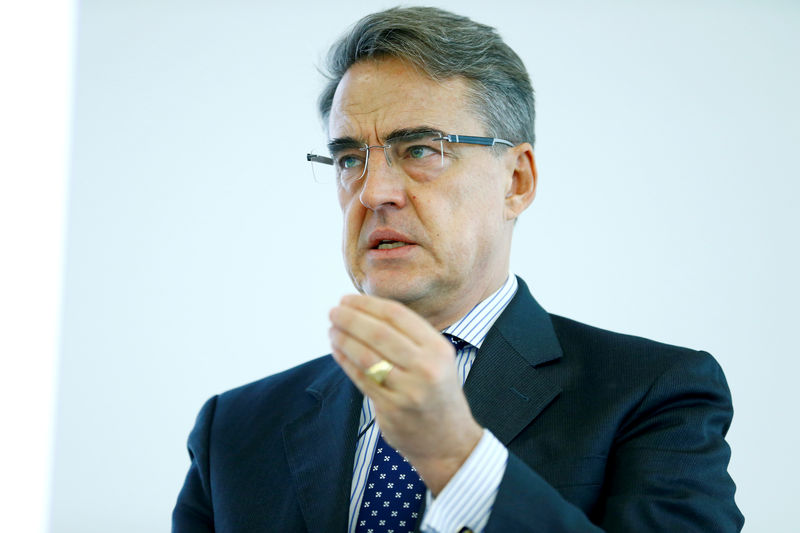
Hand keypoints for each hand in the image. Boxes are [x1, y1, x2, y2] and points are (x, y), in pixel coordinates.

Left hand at [329, 293, 482, 494]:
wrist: (449, 441)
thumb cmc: (437, 393)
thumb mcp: (438, 360)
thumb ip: (410, 337)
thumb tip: (365, 310)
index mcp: (438, 349)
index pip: (397, 315)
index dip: (367, 304)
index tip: (347, 299)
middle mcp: (426, 367)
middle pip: (379, 333)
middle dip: (351, 319)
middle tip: (333, 311)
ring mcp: (408, 390)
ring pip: (366, 356)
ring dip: (344, 339)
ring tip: (331, 330)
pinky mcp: (392, 409)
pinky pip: (361, 379)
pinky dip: (345, 362)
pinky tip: (337, 351)